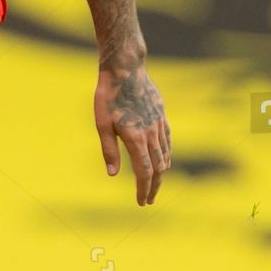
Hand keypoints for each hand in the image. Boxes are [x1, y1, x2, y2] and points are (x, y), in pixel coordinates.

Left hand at [95, 62, 170, 205]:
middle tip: (148, 200)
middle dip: (153, 187)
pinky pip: (168, 141)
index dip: (144, 189)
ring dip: (160, 173)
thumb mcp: (102, 123)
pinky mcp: (162, 115)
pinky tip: (163, 160)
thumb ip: (109, 150)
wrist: (125, 69)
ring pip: (165, 155)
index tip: (142, 202)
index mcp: (136, 138)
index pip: (144, 172)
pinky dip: (166, 155)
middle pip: (158, 168)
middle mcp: (151, 133)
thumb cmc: (108, 96)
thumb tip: (113, 175)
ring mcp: (159, 124)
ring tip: (154, 184)